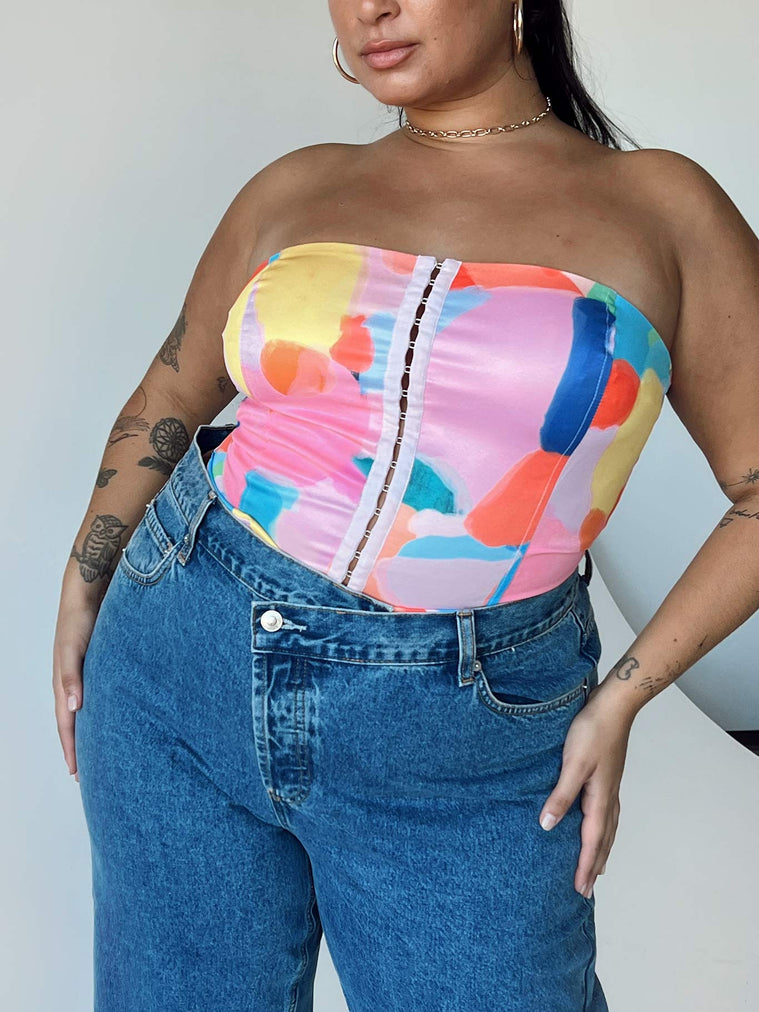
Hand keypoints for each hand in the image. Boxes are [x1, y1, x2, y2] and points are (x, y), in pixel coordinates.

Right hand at [52, 587, 99, 783]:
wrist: (89, 591)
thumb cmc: (79, 619)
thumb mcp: (73, 649)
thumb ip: (72, 677)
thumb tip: (74, 708)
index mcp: (64, 683)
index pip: (67, 725)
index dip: (72, 749)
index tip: (77, 773)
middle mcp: (74, 683)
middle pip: (76, 723)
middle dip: (81, 748)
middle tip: (91, 774)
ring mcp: (87, 675)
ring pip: (88, 712)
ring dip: (93, 732)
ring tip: (104, 753)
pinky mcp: (101, 665)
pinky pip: (100, 696)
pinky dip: (103, 712)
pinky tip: (115, 718)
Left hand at [537, 682, 633, 897]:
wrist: (613, 707)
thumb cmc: (592, 732)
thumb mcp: (572, 764)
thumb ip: (561, 796)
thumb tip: (547, 826)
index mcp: (600, 799)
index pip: (592, 842)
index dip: (585, 866)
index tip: (579, 890)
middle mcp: (609, 798)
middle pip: (604, 841)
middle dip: (595, 865)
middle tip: (586, 889)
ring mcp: (610, 788)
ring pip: (608, 829)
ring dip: (601, 850)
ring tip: (596, 866)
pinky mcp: (607, 777)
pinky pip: (607, 814)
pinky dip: (603, 830)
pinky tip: (597, 826)